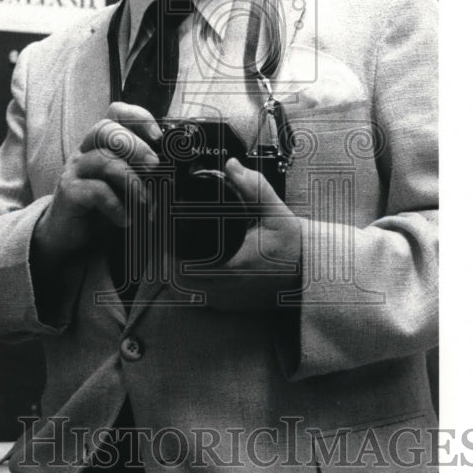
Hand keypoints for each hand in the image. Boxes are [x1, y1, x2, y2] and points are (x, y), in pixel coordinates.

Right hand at [33, 102, 161, 264]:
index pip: (116, 113)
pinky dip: (115, 205)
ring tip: (145, 202)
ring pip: (103, 159)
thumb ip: (145, 173)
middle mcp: (87, 150)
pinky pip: (95, 190)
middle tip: (154, 166)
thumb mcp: (128, 185)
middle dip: (135, 146)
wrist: (71, 234)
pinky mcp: (69, 192)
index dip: (138, 117)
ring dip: (131, 180)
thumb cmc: (104, 205)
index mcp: (103, 142)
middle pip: (106, 129)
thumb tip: (176, 172)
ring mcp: (76, 170)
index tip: (159, 136)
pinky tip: (125, 219)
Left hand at [173, 157, 302, 313]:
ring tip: (174, 248)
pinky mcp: (229, 306)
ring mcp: (226, 301)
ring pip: (184, 291)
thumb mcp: (275, 212)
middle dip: (165, 256)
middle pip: (176, 279)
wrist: (309, 272)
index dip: (166, 248)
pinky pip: (198, 298)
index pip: (181, 265)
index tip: (164, 229)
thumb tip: (233, 166)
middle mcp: (226, 289)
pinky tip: (190, 265)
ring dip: (175, 271)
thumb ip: (254, 187)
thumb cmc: (291, 244)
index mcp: (232, 268)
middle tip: (165, 234)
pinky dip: (189, 283)